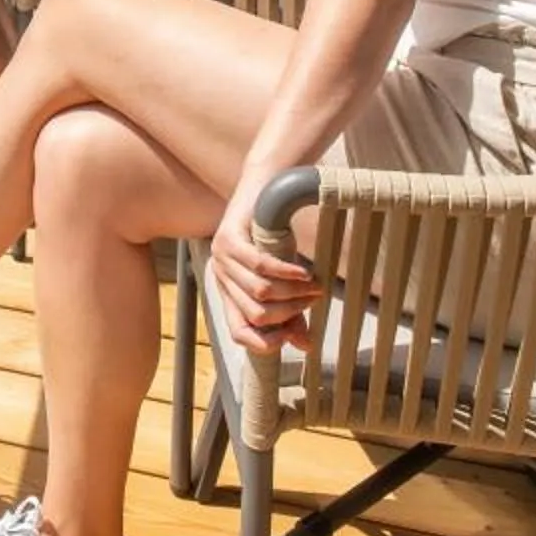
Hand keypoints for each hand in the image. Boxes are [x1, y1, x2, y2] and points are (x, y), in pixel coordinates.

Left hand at [210, 188, 321, 353]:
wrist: (264, 188)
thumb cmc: (273, 236)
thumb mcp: (283, 279)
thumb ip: (291, 313)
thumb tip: (305, 346)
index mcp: (228, 293)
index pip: (239, 333)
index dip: (265, 342)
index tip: (293, 336)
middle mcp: (221, 278)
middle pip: (257, 314)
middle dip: (291, 312)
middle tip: (314, 299)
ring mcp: (222, 258)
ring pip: (261, 292)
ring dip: (294, 293)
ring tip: (314, 286)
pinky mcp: (229, 239)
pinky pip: (261, 266)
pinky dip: (287, 273)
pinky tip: (304, 273)